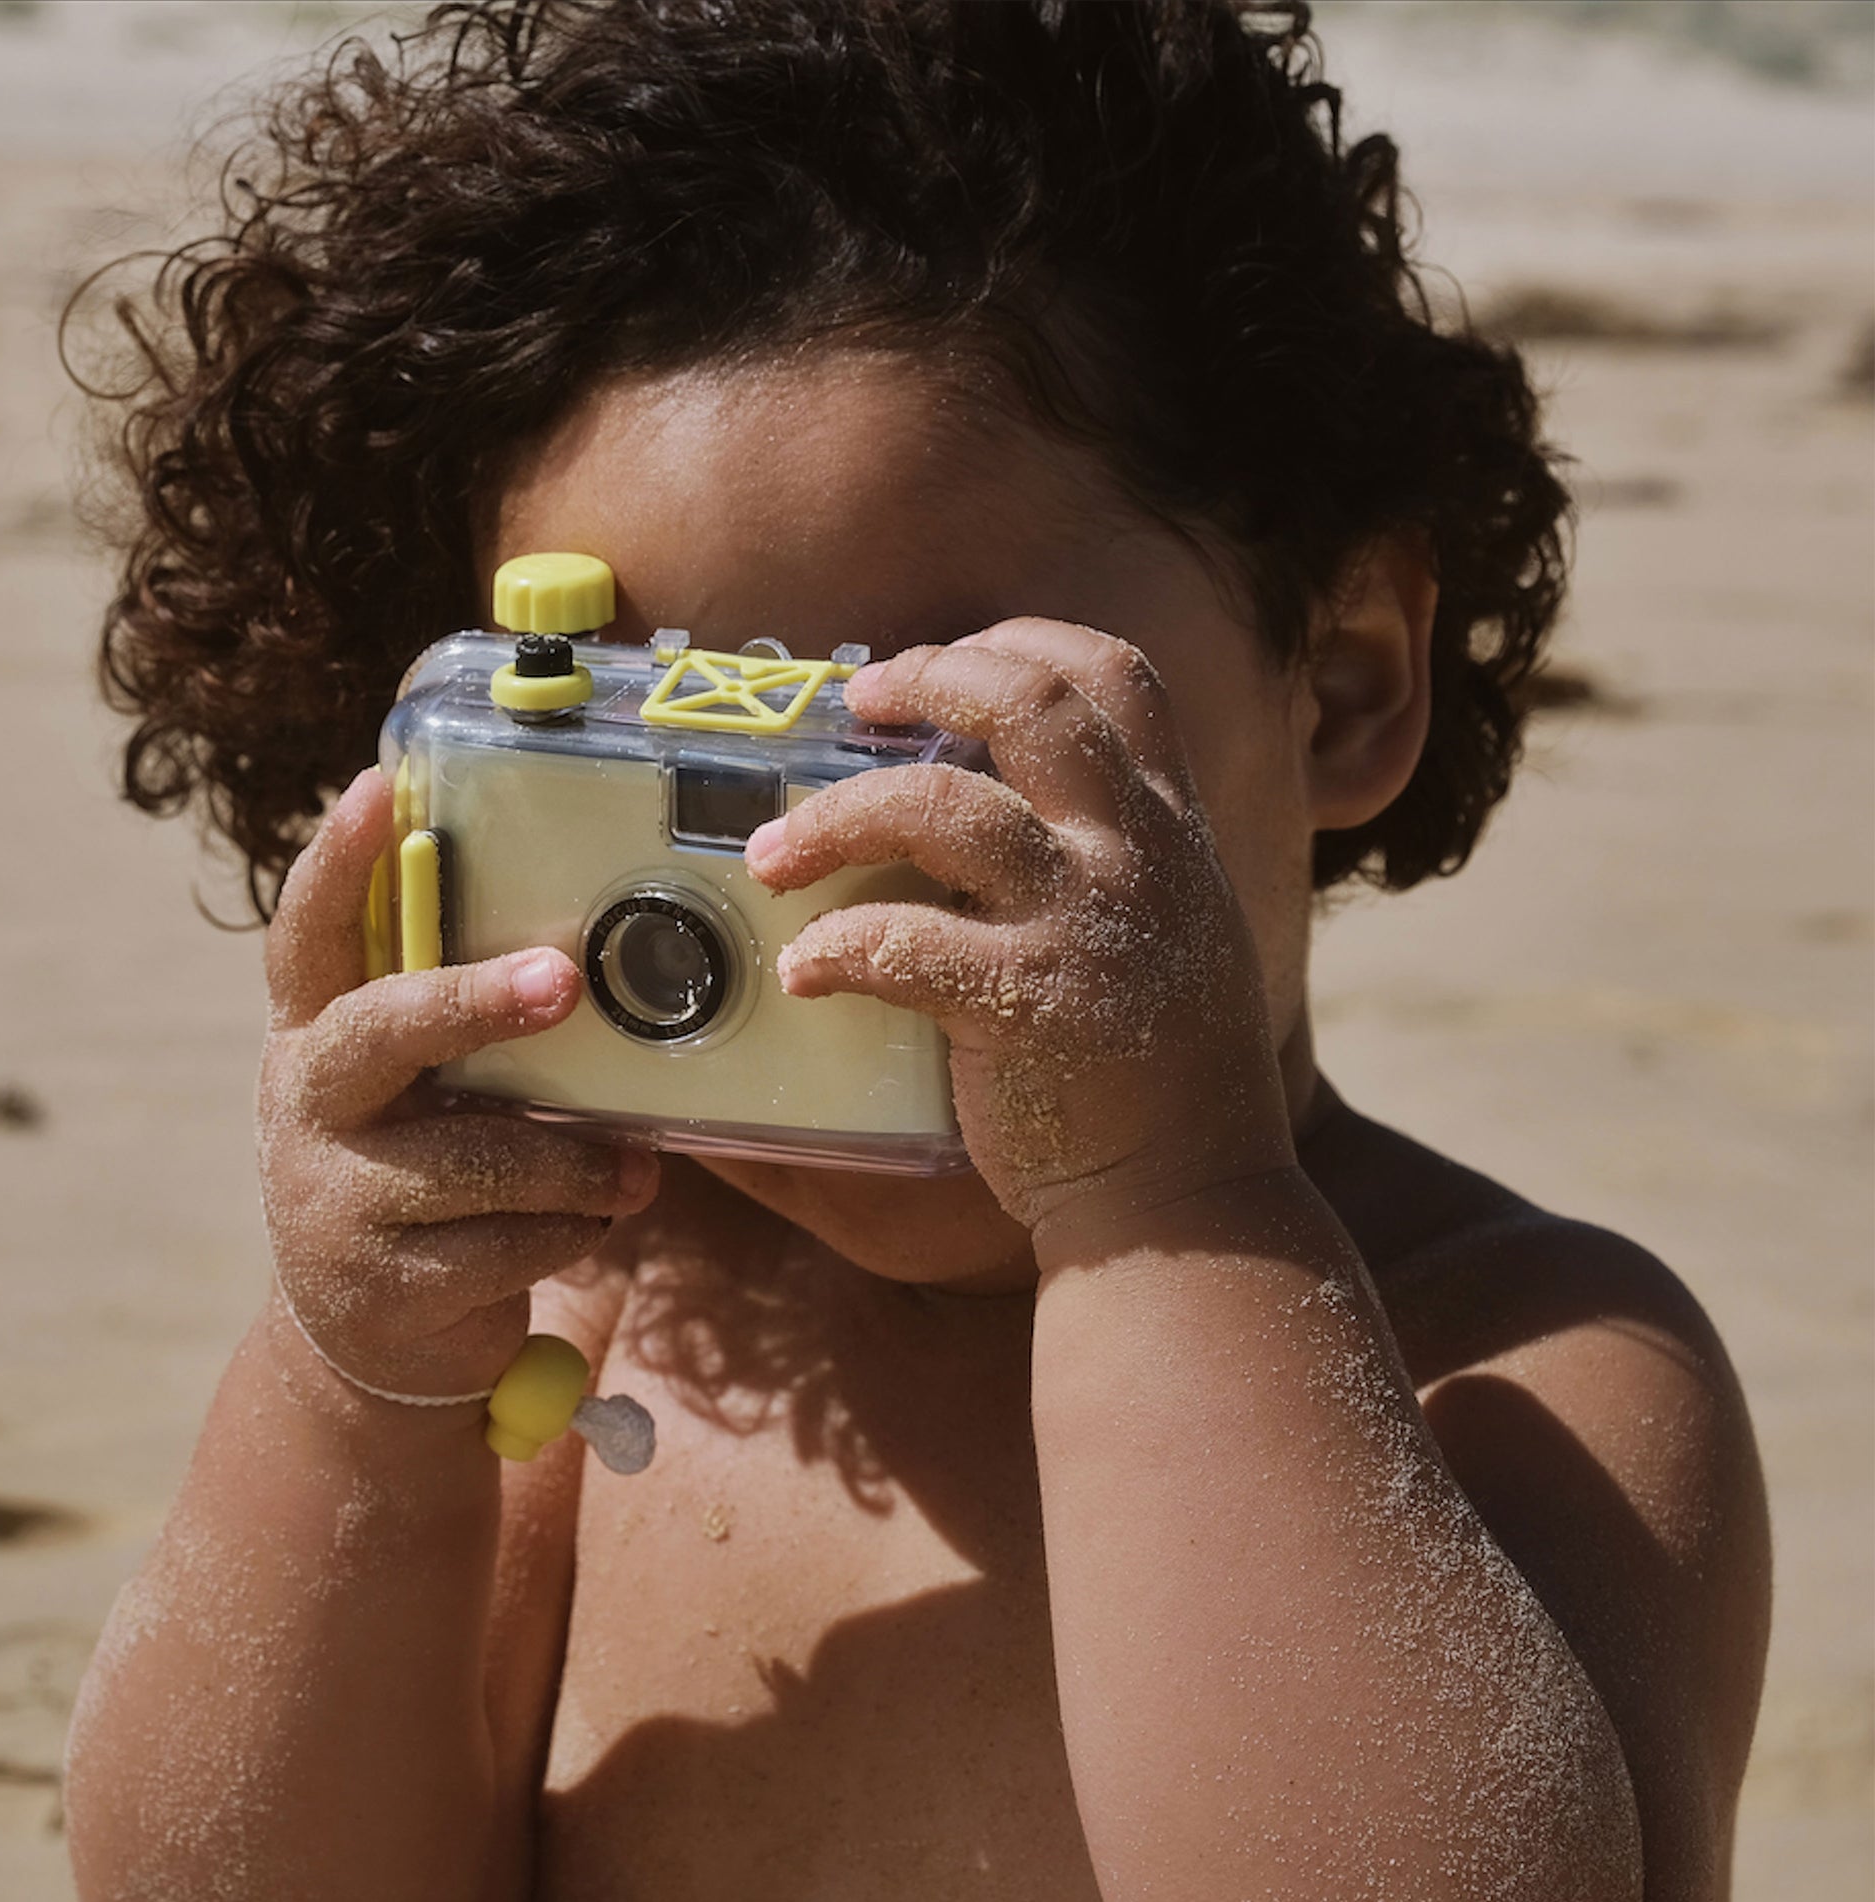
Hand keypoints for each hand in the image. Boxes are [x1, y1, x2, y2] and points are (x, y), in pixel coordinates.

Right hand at [258, 770, 657, 1397]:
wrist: (371, 1343)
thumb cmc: (423, 1179)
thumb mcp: (419, 1098)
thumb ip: (456, 1034)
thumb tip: (580, 961)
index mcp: (314, 1038)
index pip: (308, 937)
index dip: (336, 864)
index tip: (376, 788)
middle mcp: (304, 1106)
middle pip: (381, 1030)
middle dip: (474, 1001)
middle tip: (559, 981)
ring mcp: (331, 1200)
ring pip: (479, 1159)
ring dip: (578, 1163)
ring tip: (637, 1172)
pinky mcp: (382, 1286)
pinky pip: (508, 1244)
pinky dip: (572, 1232)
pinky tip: (590, 1227)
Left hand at [746, 620, 1291, 1242]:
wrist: (1187, 1202)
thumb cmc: (1161, 1077)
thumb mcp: (1172, 935)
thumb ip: (1107, 862)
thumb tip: (989, 809)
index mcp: (1170, 831)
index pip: (1117, 675)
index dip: (1021, 642)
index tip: (942, 659)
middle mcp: (1137, 856)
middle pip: (1031, 700)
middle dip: (927, 676)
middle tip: (852, 701)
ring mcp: (1086, 924)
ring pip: (942, 807)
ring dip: (835, 816)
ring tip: (771, 854)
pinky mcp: (1028, 1004)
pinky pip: (901, 942)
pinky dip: (834, 949)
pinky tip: (802, 973)